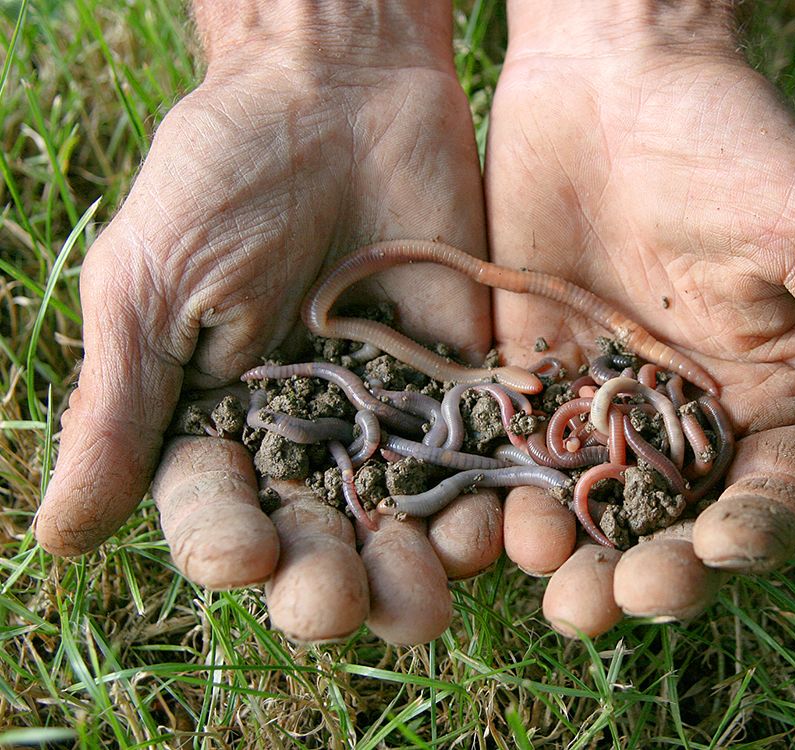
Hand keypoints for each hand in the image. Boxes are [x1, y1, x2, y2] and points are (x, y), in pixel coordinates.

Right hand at [33, 0, 501, 644]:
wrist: (337, 93)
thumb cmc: (223, 176)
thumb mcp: (151, 285)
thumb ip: (122, 408)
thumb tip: (63, 535)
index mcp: (215, 426)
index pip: (213, 514)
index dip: (225, 545)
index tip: (245, 558)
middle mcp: (305, 441)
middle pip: (316, 539)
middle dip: (328, 582)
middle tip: (339, 601)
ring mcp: (391, 419)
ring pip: (404, 520)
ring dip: (416, 565)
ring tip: (428, 588)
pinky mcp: (462, 387)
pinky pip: (480, 459)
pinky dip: (490, 499)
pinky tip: (495, 527)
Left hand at [486, 2, 794, 636]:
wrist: (614, 79)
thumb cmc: (736, 147)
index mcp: (766, 398)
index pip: (767, 496)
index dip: (750, 534)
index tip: (719, 547)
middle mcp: (683, 416)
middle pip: (670, 523)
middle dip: (650, 570)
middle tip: (618, 598)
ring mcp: (601, 400)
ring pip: (588, 503)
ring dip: (570, 551)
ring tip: (551, 575)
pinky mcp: (530, 372)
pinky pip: (517, 447)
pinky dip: (503, 491)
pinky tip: (489, 523)